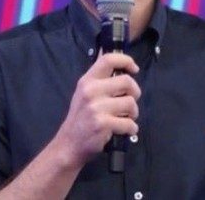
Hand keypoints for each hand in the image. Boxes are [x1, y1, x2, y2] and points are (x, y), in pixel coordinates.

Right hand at [52, 52, 140, 168]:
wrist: (69, 143)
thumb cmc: (80, 117)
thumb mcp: (84, 93)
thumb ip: (100, 80)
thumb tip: (121, 66)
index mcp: (87, 80)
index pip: (108, 59)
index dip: (126, 60)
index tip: (134, 69)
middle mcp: (91, 91)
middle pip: (127, 81)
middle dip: (135, 92)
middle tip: (130, 102)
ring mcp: (97, 107)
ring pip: (130, 103)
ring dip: (133, 113)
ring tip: (125, 118)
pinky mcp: (103, 124)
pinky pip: (129, 123)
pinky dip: (131, 128)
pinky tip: (125, 130)